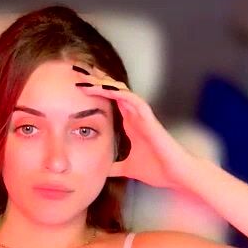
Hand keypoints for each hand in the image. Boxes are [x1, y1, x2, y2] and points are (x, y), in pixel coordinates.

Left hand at [71, 64, 198, 189]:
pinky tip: (104, 87)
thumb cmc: (155, 169)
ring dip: (102, 82)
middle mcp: (133, 114)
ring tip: (84, 77)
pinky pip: (132, 98)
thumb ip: (112, 166)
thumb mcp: (124, 168)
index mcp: (128, 122)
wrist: (175, 175)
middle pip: (111, 90)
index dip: (92, 92)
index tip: (72, 88)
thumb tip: (96, 173)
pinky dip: (117, 91)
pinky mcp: (148, 117)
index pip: (107, 101)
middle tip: (74, 73)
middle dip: (93, 81)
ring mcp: (141, 114)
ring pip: (119, 90)